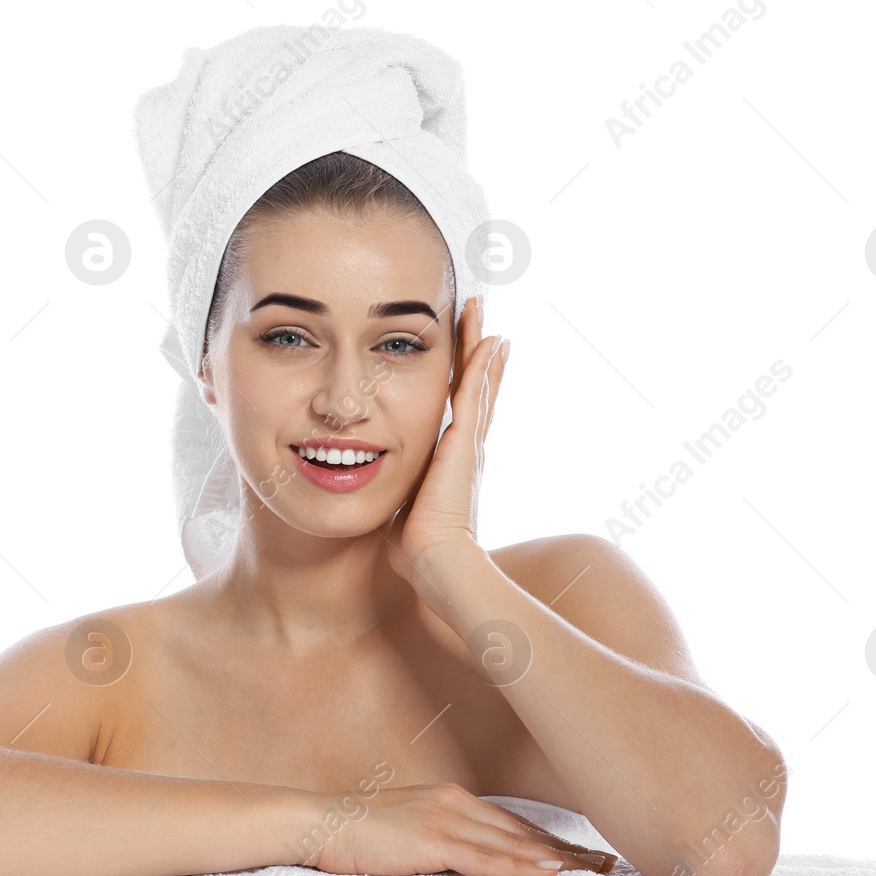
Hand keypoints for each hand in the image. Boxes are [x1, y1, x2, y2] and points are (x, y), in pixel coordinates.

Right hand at [308, 782, 616, 875]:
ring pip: (512, 843)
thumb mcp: (407, 831)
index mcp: (451, 799)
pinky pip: (483, 857)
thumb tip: (467, 860)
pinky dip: (518, 865)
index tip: (587, 854)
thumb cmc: (356, 832)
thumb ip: (441, 840)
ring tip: (595, 872)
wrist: (317, 823)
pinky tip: (546, 872)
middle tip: (610, 864)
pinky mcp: (431, 839)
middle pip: (524, 831)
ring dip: (557, 859)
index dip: (551, 840)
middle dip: (569, 849)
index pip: (513, 824)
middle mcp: (455, 803)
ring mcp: (444, 819)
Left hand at [386, 295, 507, 583]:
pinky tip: (489, 340)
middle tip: (487, 325)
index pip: (462, 412)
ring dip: (479, 347)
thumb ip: (398, 500)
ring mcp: (469, 442)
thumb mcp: (404, 512)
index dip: (469, 385)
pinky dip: (482, 366)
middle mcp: (468, 447)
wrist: (435, 560)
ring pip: (478, 382)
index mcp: (454, 462)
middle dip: (480, 356)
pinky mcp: (464, 442)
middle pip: (478, 389)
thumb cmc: (416, 548)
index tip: (473, 358)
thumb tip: (386, 508)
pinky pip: (474, 394)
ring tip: (484, 315)